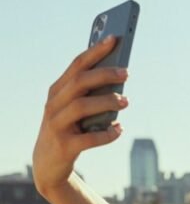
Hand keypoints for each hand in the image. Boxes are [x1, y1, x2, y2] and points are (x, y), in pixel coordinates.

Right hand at [32, 34, 128, 197]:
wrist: (48, 165)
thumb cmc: (68, 130)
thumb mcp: (74, 110)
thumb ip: (91, 95)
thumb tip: (120, 79)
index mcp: (57, 91)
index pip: (77, 65)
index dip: (96, 51)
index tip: (115, 38)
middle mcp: (54, 105)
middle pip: (80, 82)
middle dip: (104, 74)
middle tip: (126, 72)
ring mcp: (57, 125)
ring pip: (82, 107)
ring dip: (106, 102)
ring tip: (125, 101)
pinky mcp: (65, 146)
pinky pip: (89, 138)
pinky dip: (106, 133)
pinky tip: (119, 130)